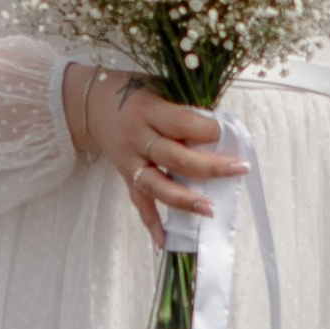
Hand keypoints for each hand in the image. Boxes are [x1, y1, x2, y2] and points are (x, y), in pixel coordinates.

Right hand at [66, 66, 244, 250]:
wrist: (91, 103)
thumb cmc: (135, 93)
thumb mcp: (158, 88)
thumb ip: (184, 109)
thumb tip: (222, 132)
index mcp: (149, 110)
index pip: (181, 123)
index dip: (206, 130)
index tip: (227, 134)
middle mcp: (137, 137)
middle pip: (174, 157)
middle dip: (209, 167)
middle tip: (238, 170)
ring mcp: (130, 160)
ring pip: (157, 184)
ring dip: (184, 199)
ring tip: (210, 209)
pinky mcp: (125, 176)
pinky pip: (139, 202)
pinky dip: (152, 222)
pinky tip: (165, 240)